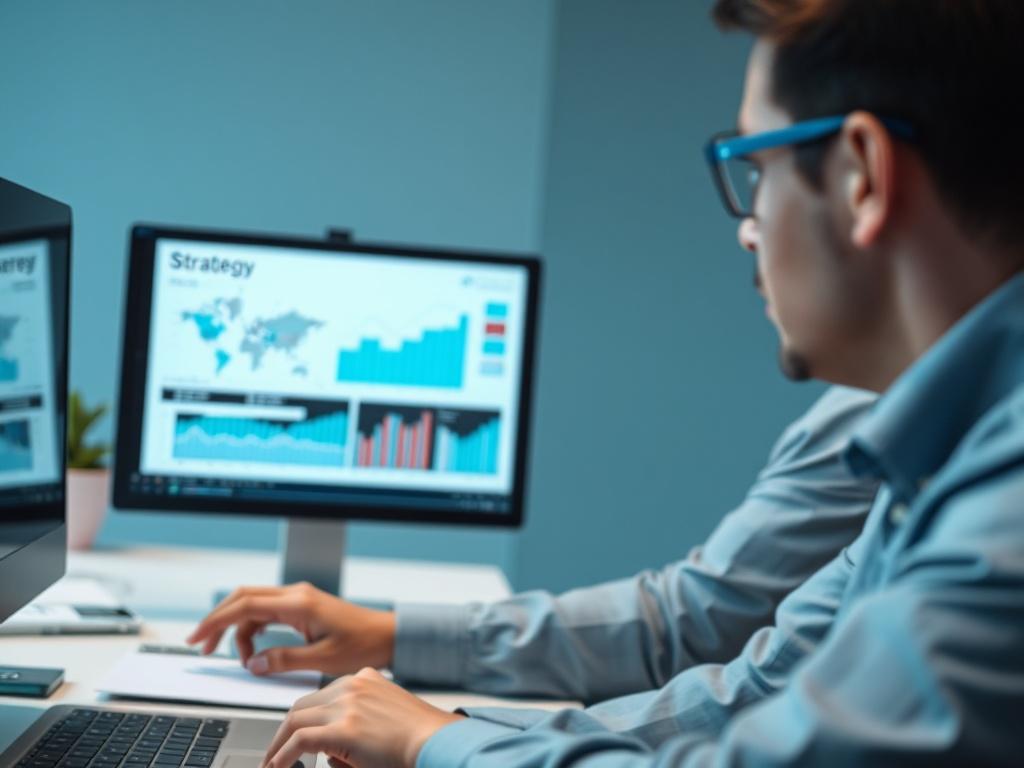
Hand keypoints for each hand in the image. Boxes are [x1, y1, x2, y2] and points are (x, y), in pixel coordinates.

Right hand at [186, 582, 395, 675]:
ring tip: (238, 658)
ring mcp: (298, 599)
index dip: (217, 621)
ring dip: (238, 629)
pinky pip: (267, 612)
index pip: (245, 605)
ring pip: (253, 606)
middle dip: (219, 621)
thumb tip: (253, 663)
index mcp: (298, 603)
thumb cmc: (362, 644)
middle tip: (203, 647)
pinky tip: (252, 648)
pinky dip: (253, 628)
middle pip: (243, 599)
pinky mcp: (301, 607)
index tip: (198, 638)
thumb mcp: (322, 659)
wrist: (387, 636)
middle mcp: (295, 595)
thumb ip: (284, 660)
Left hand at [262, 667, 463, 767]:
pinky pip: (301, 740)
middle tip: (274, 755)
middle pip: (303, 705)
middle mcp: (353, 685)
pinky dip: (283, 756)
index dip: (302, 720)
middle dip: (284, 732)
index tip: (292, 737)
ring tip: (272, 765)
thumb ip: (354, 725)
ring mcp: (347, 703)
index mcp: (364, 679)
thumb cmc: (419, 737)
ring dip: (279, 745)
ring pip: (296, 719)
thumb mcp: (383, 719)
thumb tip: (327, 755)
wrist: (437, 740)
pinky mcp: (344, 727)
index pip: (320, 697)